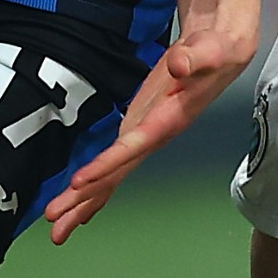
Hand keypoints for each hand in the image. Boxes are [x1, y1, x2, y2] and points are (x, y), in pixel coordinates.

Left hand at [43, 21, 257, 242]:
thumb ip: (194, 58)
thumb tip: (180, 65)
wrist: (222, 53)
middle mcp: (156, 135)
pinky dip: (97, 186)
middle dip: (86, 199)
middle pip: (117, 173)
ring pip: (113, 175)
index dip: (107, 165)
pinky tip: (81, 204)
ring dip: (85, 201)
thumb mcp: (210, 50)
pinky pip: (115, 164)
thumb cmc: (216, 51)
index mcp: (170, 119)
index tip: (79, 182)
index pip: (134, 146)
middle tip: (56, 225)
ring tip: (58, 227)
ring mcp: (146, 136)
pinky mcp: (139, 130)